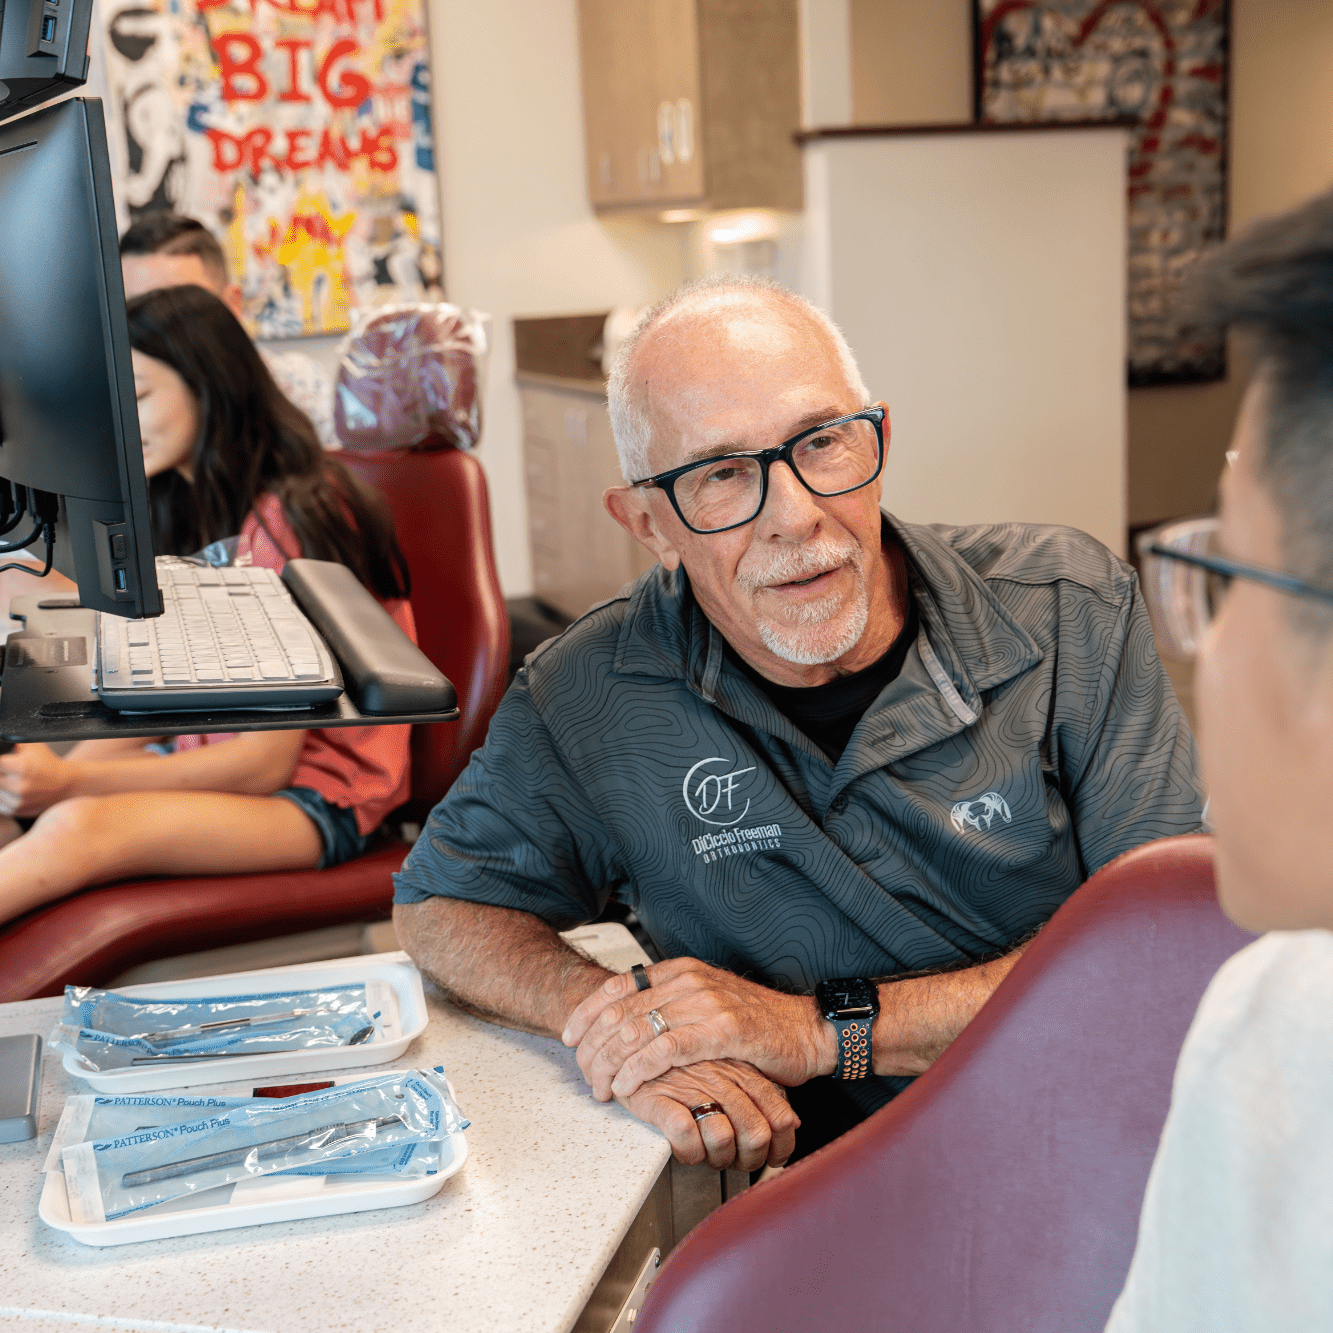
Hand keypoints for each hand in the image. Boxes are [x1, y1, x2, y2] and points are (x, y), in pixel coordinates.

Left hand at [0, 743, 73, 816]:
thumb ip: (12, 743)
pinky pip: (0, 804)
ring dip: (2, 786)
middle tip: (11, 772)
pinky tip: (15, 792)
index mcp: (22, 767)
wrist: (66, 784)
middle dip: (2, 774)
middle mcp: (19, 786)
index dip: (2, 763)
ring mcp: (18, 800)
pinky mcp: (17, 811)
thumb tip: (0, 743)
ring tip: (14, 782)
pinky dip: (4, 798)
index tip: (5, 764)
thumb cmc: (49, 764)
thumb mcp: (34, 746)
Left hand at [563, 957, 835, 1101]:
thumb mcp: (706, 1002)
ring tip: (601, 1086)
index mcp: (679, 970)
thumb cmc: (756, 1023)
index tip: (570, 1035)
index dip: (587, 1012)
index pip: (617, 986)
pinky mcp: (719, 1030)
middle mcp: (687, 980)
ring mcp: (703, 1003)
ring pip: (636, 1031)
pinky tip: (627, 1085)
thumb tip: (628, 1020)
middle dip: (593, 1045)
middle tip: (583, 1072)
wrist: (805, 1030)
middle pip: (620, 1010)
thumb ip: (671, 1003)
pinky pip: (664, 1050)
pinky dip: (638, 1069)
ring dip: (610, 1063)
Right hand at [617, 1058, 798, 1170]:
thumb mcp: (730, 1066)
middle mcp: (720, 1077)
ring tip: (707, 1156)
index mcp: (741, 1069)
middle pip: (755, 1133)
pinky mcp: (658, 1096)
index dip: (780, 1144)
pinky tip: (684, 1149)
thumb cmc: (683, 1058)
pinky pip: (685, 1135)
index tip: (771, 1157)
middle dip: (748, 1159)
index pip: (778, 1114)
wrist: (631, 1034)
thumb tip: (792, 1123)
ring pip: (722, 1138)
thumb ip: (759, 1091)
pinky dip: (688, 1152)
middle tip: (734, 1162)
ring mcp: (690, 1085)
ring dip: (717, 1160)